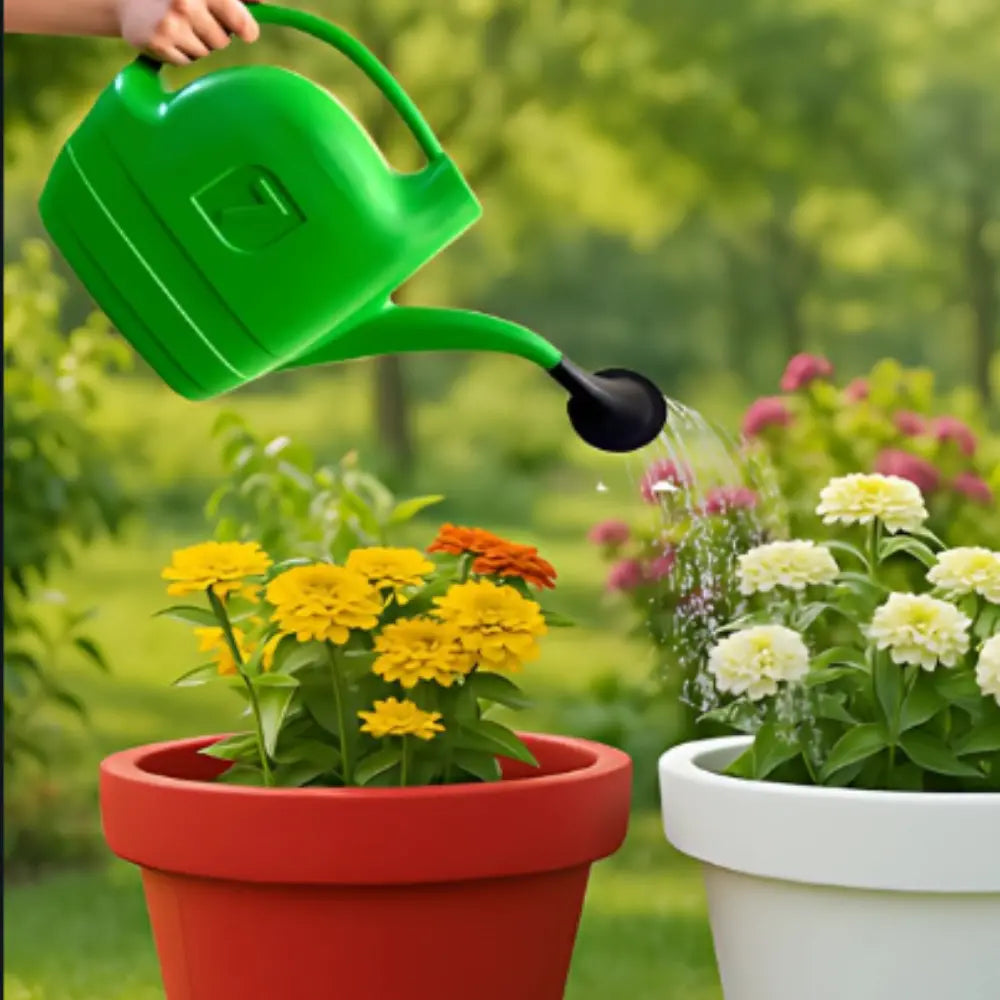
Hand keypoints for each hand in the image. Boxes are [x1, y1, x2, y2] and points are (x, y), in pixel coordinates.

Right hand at [117, 0, 259, 64]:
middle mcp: (186, 3)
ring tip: (179, 25)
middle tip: (195, 18)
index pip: (243, 24)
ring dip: (197, 43)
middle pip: (223, 41)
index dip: (246, 30)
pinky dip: (179, 52)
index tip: (245, 32)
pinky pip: (185, 61)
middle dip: (214, 33)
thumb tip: (265, 4)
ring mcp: (170, 24)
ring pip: (205, 52)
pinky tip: (167, 34)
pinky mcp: (157, 42)